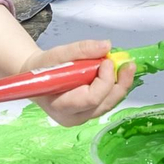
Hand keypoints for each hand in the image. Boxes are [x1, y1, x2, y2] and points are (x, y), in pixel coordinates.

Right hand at [20, 39, 135, 126]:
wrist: (35, 79)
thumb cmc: (43, 68)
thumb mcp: (57, 54)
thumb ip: (81, 49)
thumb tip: (106, 45)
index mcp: (61, 107)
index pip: (91, 98)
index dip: (104, 81)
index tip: (107, 61)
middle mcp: (73, 117)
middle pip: (104, 104)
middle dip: (119, 83)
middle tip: (128, 64)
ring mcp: (82, 117)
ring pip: (108, 104)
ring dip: (121, 85)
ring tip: (128, 67)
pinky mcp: (89, 112)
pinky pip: (106, 102)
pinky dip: (115, 88)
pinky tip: (120, 74)